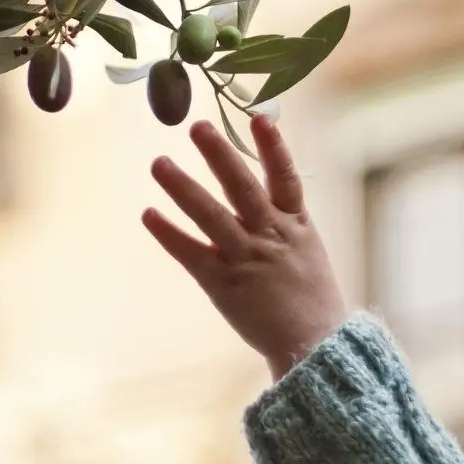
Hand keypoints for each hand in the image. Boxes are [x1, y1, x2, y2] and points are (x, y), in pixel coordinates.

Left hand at [142, 115, 347, 380]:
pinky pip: (191, 253)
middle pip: (242, 188)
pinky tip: (148, 214)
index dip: (273, 147)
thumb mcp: (307, 246)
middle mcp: (271, 236)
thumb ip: (283, 214)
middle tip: (196, 127)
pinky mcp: (223, 283)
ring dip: (183, 187)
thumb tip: (265, 178)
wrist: (315, 346)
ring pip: (211, 215)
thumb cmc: (310, 293)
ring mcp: (246, 258)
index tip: (258, 117)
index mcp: (296, 224)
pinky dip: (169, 233)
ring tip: (159, 162)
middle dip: (220, 155)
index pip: (285, 177)